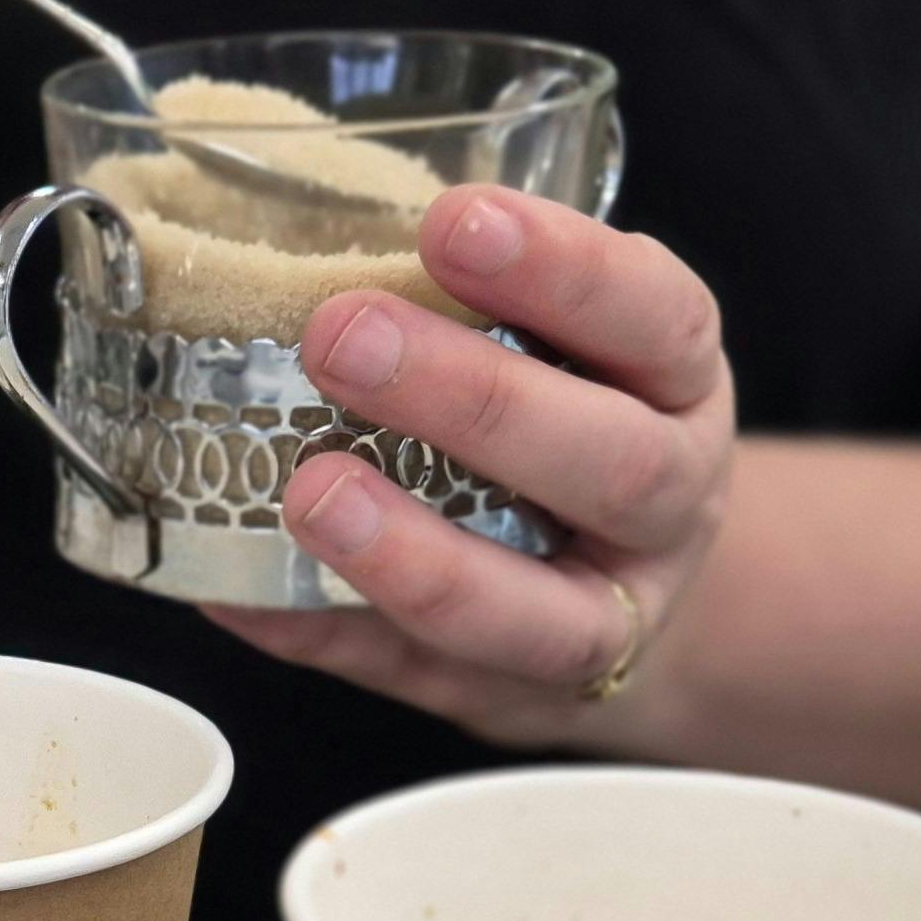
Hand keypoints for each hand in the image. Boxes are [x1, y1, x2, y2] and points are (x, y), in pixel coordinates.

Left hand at [202, 188, 736, 745]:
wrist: (623, 588)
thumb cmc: (568, 424)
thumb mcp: (571, 343)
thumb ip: (475, 294)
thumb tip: (291, 224)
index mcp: (677, 384)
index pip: (657, 317)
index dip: (565, 270)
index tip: (454, 221)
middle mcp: (665, 503)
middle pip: (607, 463)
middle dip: (474, 400)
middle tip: (342, 337)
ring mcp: (603, 618)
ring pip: (538, 614)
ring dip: (416, 556)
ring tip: (312, 494)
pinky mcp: (515, 699)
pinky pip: (417, 677)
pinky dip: (325, 632)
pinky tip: (244, 592)